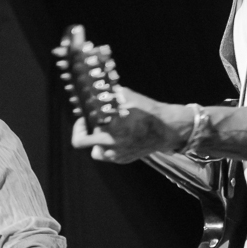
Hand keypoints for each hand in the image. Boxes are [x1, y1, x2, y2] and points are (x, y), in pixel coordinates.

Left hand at [71, 86, 188, 162]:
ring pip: (96, 151)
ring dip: (97, 140)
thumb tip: (96, 88)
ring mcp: (117, 155)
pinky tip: (117, 134)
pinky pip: (108, 155)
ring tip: (105, 129)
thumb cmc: (147, 111)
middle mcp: (111, 146)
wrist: (167, 128)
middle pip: (83, 143)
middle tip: (90, 122)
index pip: (81, 136)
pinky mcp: (124, 159)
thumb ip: (109, 94)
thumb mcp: (127, 96)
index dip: (79, 124)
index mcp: (110, 132)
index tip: (83, 116)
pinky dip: (108, 145)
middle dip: (84, 131)